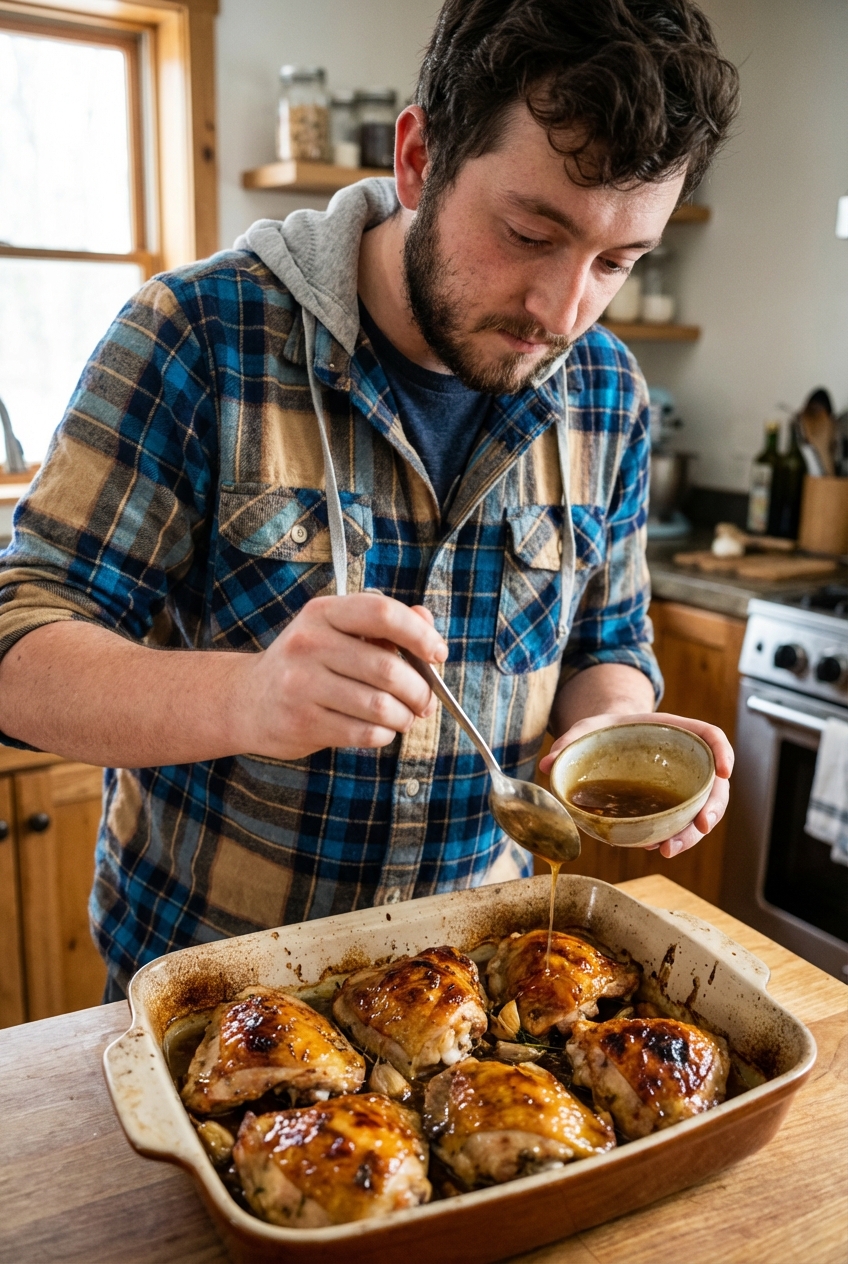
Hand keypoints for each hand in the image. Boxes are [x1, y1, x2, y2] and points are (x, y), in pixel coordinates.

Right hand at [240, 593, 446, 759]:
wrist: (247, 700)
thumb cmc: (307, 665)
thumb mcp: (337, 632)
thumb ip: (384, 625)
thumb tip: (427, 621)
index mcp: (324, 613)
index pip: (383, 614)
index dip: (420, 634)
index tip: (438, 654)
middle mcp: (309, 643)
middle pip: (388, 668)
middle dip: (420, 691)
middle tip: (425, 702)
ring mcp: (301, 684)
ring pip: (380, 706)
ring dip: (404, 717)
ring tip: (403, 717)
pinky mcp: (301, 721)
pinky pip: (364, 733)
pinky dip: (383, 735)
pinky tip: (378, 730)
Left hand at [538, 712, 733, 858]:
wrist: (604, 740)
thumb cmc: (602, 731)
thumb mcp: (586, 730)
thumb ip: (569, 742)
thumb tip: (547, 764)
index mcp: (674, 731)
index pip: (710, 736)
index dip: (723, 752)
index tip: (725, 771)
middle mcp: (685, 759)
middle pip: (713, 784)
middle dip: (712, 809)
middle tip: (701, 829)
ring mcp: (680, 784)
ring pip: (701, 810)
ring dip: (692, 833)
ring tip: (668, 850)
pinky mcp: (669, 804)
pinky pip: (681, 822)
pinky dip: (672, 837)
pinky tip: (653, 847)